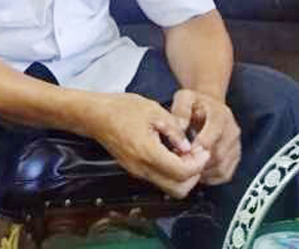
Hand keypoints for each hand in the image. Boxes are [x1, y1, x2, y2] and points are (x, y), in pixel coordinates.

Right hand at [85, 93, 210, 197]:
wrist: (95, 115)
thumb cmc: (120, 108)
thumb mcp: (153, 110)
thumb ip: (174, 130)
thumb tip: (188, 146)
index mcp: (147, 152)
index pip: (181, 172)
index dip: (198, 163)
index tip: (203, 150)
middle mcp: (141, 168)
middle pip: (178, 189)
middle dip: (194, 175)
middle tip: (198, 155)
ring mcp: (137, 172)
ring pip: (169, 187)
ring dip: (183, 175)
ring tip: (186, 153)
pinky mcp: (135, 170)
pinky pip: (159, 179)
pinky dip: (171, 172)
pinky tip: (173, 153)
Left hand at [170, 89, 240, 184]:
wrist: (209, 107)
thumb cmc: (194, 104)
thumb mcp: (185, 98)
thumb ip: (181, 109)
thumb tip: (181, 126)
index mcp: (221, 114)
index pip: (216, 131)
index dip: (202, 142)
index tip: (188, 149)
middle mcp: (233, 131)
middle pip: (219, 154)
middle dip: (199, 161)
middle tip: (182, 161)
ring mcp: (235, 146)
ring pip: (221, 167)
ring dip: (202, 170)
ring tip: (187, 164)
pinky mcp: (234, 158)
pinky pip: (224, 174)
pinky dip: (209, 177)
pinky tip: (196, 170)